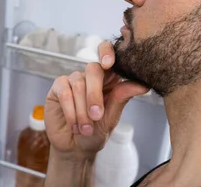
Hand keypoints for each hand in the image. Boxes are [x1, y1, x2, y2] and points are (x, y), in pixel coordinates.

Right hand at [44, 41, 148, 159]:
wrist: (76, 148)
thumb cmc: (96, 132)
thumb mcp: (111, 118)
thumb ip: (122, 98)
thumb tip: (143, 85)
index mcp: (109, 79)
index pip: (108, 53)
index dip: (107, 52)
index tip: (108, 64)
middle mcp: (90, 76)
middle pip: (93, 69)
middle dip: (95, 94)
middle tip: (97, 116)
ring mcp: (73, 80)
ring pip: (78, 84)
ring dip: (82, 110)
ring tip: (85, 129)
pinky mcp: (58, 87)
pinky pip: (64, 91)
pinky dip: (70, 109)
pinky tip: (74, 124)